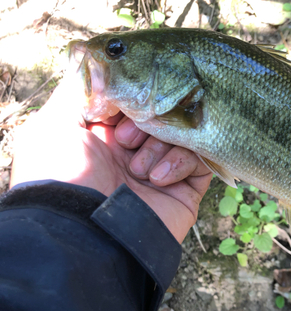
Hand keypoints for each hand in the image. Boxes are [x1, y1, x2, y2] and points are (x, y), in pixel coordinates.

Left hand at [10, 74, 211, 242]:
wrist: (85, 237)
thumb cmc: (63, 177)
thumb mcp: (56, 124)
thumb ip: (81, 89)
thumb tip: (101, 60)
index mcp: (106, 134)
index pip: (136, 100)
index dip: (135, 96)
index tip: (126, 104)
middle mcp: (135, 151)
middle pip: (164, 114)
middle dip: (148, 122)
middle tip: (127, 142)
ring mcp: (162, 170)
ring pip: (185, 134)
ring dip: (163, 146)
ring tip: (139, 169)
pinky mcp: (186, 190)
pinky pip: (202, 160)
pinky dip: (182, 163)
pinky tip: (159, 179)